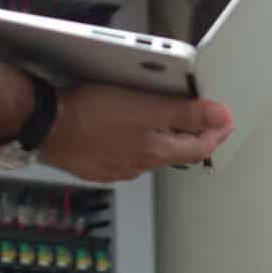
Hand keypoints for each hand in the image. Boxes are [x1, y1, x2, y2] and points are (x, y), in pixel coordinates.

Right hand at [39, 83, 233, 182]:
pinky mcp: (97, 163)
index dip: (216, 132)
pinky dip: (132, 139)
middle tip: (201, 118)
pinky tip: (123, 125)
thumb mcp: (144, 106)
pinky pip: (124, 152)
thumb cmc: (89, 114)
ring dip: (160, 135)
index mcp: (155, 150)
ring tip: (161, 115)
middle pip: (176, 150)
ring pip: (149, 152)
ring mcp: (117, 166)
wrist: (45, 125)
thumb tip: (220, 116)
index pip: (199, 148)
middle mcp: (139, 163)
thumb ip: (185, 112)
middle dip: (191, 133)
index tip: (226, 121)